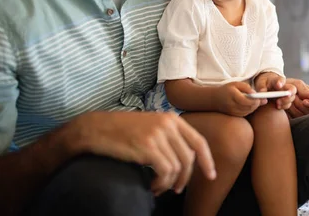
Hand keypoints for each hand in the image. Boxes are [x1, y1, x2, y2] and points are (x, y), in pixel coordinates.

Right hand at [72, 111, 215, 195]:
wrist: (96, 128)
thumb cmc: (122, 130)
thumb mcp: (151, 126)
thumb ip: (169, 136)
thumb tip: (186, 158)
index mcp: (172, 119)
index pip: (199, 141)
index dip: (207, 160)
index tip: (211, 175)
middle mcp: (168, 124)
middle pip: (189, 158)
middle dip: (185, 178)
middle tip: (176, 189)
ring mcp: (158, 135)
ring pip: (178, 167)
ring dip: (170, 183)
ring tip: (159, 188)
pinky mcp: (147, 147)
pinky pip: (165, 171)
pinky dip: (161, 183)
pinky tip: (152, 186)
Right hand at [216, 81, 265, 116]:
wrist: (214, 99)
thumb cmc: (227, 89)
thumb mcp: (236, 84)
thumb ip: (247, 88)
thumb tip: (256, 94)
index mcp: (232, 95)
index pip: (246, 101)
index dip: (255, 100)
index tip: (260, 97)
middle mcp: (232, 105)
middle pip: (248, 107)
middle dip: (257, 104)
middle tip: (262, 99)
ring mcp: (232, 111)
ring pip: (247, 111)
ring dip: (254, 107)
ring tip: (256, 101)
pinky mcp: (233, 115)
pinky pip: (245, 114)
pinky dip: (249, 110)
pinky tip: (250, 105)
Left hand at [254, 72, 296, 109]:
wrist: (266, 86)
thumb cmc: (264, 83)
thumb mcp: (261, 83)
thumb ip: (261, 87)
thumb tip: (262, 92)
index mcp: (278, 80)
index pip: (281, 80)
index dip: (281, 82)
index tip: (278, 85)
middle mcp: (285, 86)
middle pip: (292, 89)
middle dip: (288, 94)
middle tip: (279, 99)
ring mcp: (286, 93)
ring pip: (292, 97)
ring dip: (285, 102)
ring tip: (277, 104)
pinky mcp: (286, 100)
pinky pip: (288, 104)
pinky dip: (284, 106)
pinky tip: (278, 107)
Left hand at [285, 78, 308, 118]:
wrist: (279, 93)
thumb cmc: (291, 86)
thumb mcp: (298, 85)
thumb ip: (305, 90)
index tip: (304, 101)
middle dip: (300, 104)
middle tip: (292, 96)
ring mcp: (306, 118)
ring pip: (301, 117)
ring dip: (292, 108)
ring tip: (287, 99)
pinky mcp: (297, 122)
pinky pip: (293, 120)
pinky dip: (288, 113)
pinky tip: (284, 105)